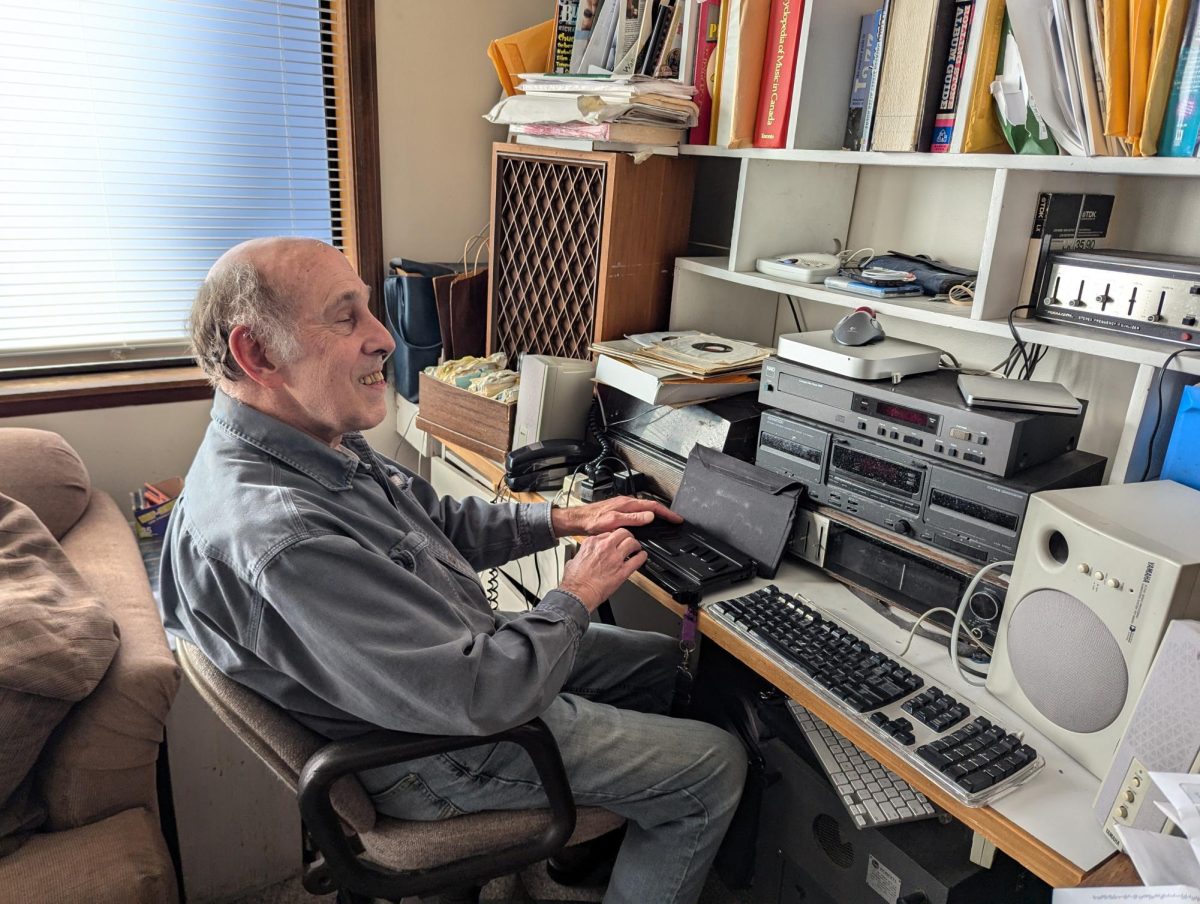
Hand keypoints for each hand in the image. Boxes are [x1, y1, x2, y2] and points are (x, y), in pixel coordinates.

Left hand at [551, 496, 681, 537]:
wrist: (578, 520)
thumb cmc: (592, 521)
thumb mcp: (614, 521)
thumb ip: (633, 518)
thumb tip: (650, 516)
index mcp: (627, 503)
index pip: (653, 506)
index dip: (667, 512)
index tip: (676, 518)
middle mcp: (626, 502)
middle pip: (651, 505)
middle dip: (664, 512)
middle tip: (674, 519)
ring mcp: (622, 506)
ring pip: (644, 508)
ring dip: (656, 513)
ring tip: (665, 519)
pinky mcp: (619, 510)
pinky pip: (638, 511)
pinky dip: (646, 515)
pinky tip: (646, 521)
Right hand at [557, 529, 645, 611]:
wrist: (578, 594)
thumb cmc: (575, 581)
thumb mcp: (573, 560)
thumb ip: (581, 555)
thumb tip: (582, 556)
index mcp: (592, 543)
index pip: (608, 533)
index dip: (614, 537)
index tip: (615, 541)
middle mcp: (605, 547)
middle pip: (622, 533)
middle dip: (627, 536)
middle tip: (629, 540)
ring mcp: (615, 558)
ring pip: (632, 543)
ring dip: (636, 545)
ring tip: (636, 548)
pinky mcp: (622, 571)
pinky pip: (637, 560)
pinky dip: (642, 557)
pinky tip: (642, 557)